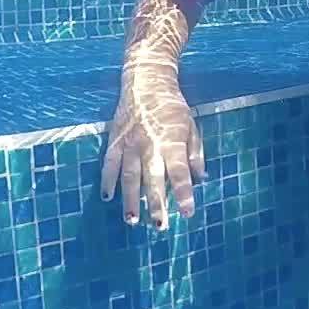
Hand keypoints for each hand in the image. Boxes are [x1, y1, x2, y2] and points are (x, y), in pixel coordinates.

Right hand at [100, 70, 204, 226]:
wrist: (145, 82)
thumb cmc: (172, 106)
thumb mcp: (191, 126)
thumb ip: (195, 153)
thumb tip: (201, 177)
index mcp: (171, 141)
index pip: (179, 172)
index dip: (184, 193)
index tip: (188, 212)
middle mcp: (149, 145)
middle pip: (153, 180)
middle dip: (156, 204)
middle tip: (160, 226)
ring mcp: (129, 144)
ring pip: (129, 177)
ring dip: (130, 200)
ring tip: (132, 221)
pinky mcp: (115, 141)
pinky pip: (109, 164)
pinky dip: (107, 181)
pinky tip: (107, 197)